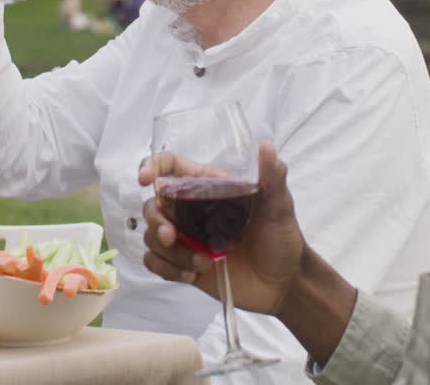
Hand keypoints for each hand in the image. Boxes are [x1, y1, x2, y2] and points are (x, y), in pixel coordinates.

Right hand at [138, 141, 305, 317]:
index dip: (152, 167)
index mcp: (208, 187)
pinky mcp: (183, 264)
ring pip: (151, 237)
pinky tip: (192, 274)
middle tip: (171, 236)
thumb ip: (273, 177)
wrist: (284, 283)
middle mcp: (191, 210)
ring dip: (170, 252)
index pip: (171, 167)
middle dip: (155, 220)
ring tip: (201, 263)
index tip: (146, 180)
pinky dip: (167, 269)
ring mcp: (185, 238)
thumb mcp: (280, 206)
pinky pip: (155, 262)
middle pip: (152, 205)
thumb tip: (267, 146)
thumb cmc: (282, 239)